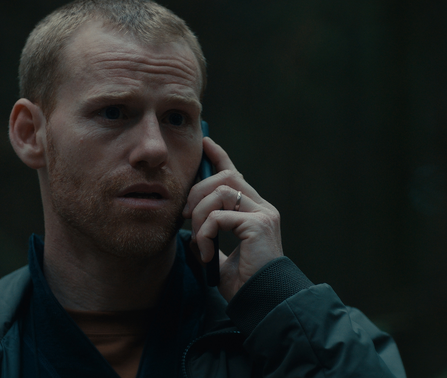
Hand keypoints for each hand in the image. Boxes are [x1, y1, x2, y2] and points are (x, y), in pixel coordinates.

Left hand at [182, 137, 282, 301]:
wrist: (262, 302)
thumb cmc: (245, 284)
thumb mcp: (221, 258)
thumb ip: (209, 241)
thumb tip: (189, 235)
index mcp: (254, 212)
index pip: (236, 174)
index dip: (220, 156)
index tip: (206, 143)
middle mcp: (262, 208)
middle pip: (226, 176)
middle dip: (198, 190)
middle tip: (184, 215)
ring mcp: (262, 214)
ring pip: (221, 191)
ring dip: (199, 213)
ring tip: (197, 238)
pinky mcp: (258, 225)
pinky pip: (220, 216)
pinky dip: (205, 233)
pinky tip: (207, 253)